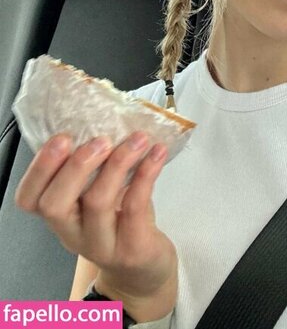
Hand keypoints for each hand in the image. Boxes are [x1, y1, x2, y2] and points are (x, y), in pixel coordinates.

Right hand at [15, 132, 177, 303]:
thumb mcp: (98, 196)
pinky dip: (146, 175)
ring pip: (98, 204)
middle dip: (75, 167)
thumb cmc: (120, 221)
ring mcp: (102, 245)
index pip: (29, 199)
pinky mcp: (132, 249)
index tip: (61, 137)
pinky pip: (135, 208)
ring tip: (138, 139)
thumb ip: (93, 168)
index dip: (39, 169)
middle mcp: (73, 233)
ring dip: (118, 164)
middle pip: (56, 205)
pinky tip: (156, 154)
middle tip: (100, 139)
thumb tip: (104, 116)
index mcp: (61, 215)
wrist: (144, 271)